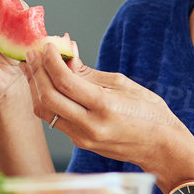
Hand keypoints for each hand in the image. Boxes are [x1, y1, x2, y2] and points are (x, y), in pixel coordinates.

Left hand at [21, 45, 193, 187]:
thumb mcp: (122, 84)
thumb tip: (66, 55)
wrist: (160, 147)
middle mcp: (90, 125)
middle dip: (36, 72)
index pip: (65, 81)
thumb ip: (88, 72)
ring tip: (34, 66)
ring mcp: (83, 137)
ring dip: (35, 87)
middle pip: (48, 97)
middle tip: (33, 53)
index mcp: (104, 106)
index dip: (51, 60)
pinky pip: (54, 119)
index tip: (47, 45)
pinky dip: (47, 99)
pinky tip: (47, 84)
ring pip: (45, 111)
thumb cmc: (148, 112)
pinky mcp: (80, 142)